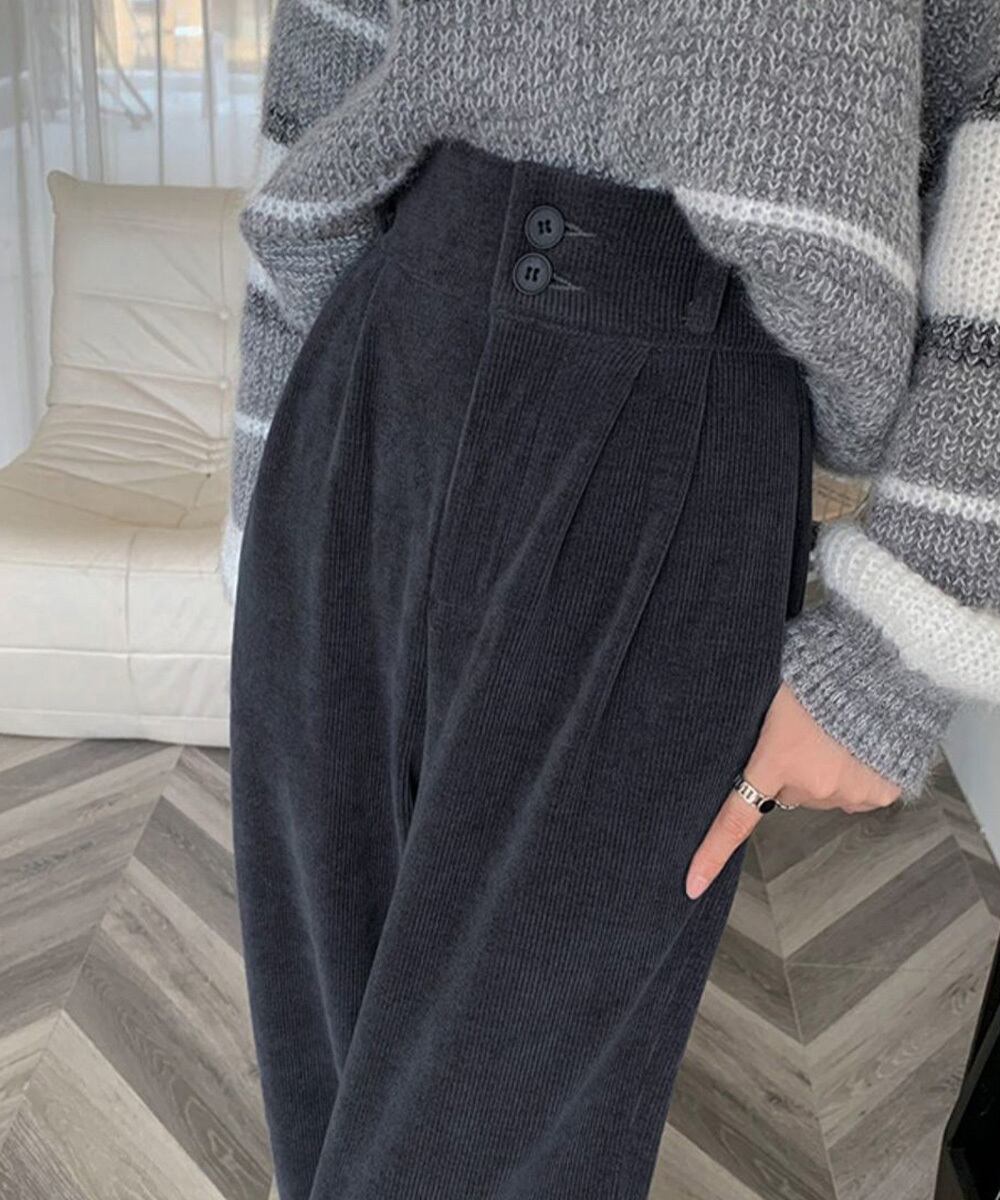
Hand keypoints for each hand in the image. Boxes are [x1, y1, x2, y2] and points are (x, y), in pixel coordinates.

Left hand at [685, 682, 901, 899]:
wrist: (881, 671)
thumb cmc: (817, 672)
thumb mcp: (769, 696)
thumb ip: (753, 731)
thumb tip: (740, 750)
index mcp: (776, 761)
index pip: (735, 818)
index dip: (711, 853)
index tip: (692, 884)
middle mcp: (812, 786)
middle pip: (788, 792)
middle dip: (790, 771)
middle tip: (803, 732)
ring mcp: (848, 791)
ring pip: (823, 792)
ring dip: (824, 771)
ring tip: (835, 731)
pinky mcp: (881, 792)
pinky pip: (857, 792)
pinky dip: (855, 774)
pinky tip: (859, 745)